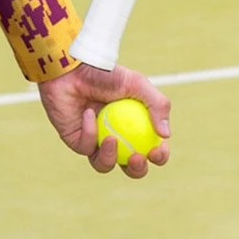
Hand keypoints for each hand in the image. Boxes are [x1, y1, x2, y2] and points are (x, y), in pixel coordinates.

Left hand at [38, 63, 169, 178]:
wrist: (72, 68)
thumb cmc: (104, 73)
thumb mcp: (136, 83)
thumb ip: (157, 104)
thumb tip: (165, 135)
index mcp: (134, 126)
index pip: (152, 149)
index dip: (159, 155)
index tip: (157, 150)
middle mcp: (116, 137)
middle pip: (131, 167)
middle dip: (137, 169)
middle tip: (137, 157)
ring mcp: (95, 141)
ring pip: (105, 165)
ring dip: (111, 158)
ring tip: (112, 138)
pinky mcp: (76, 140)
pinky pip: (85, 147)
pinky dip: (89, 132)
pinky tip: (88, 113)